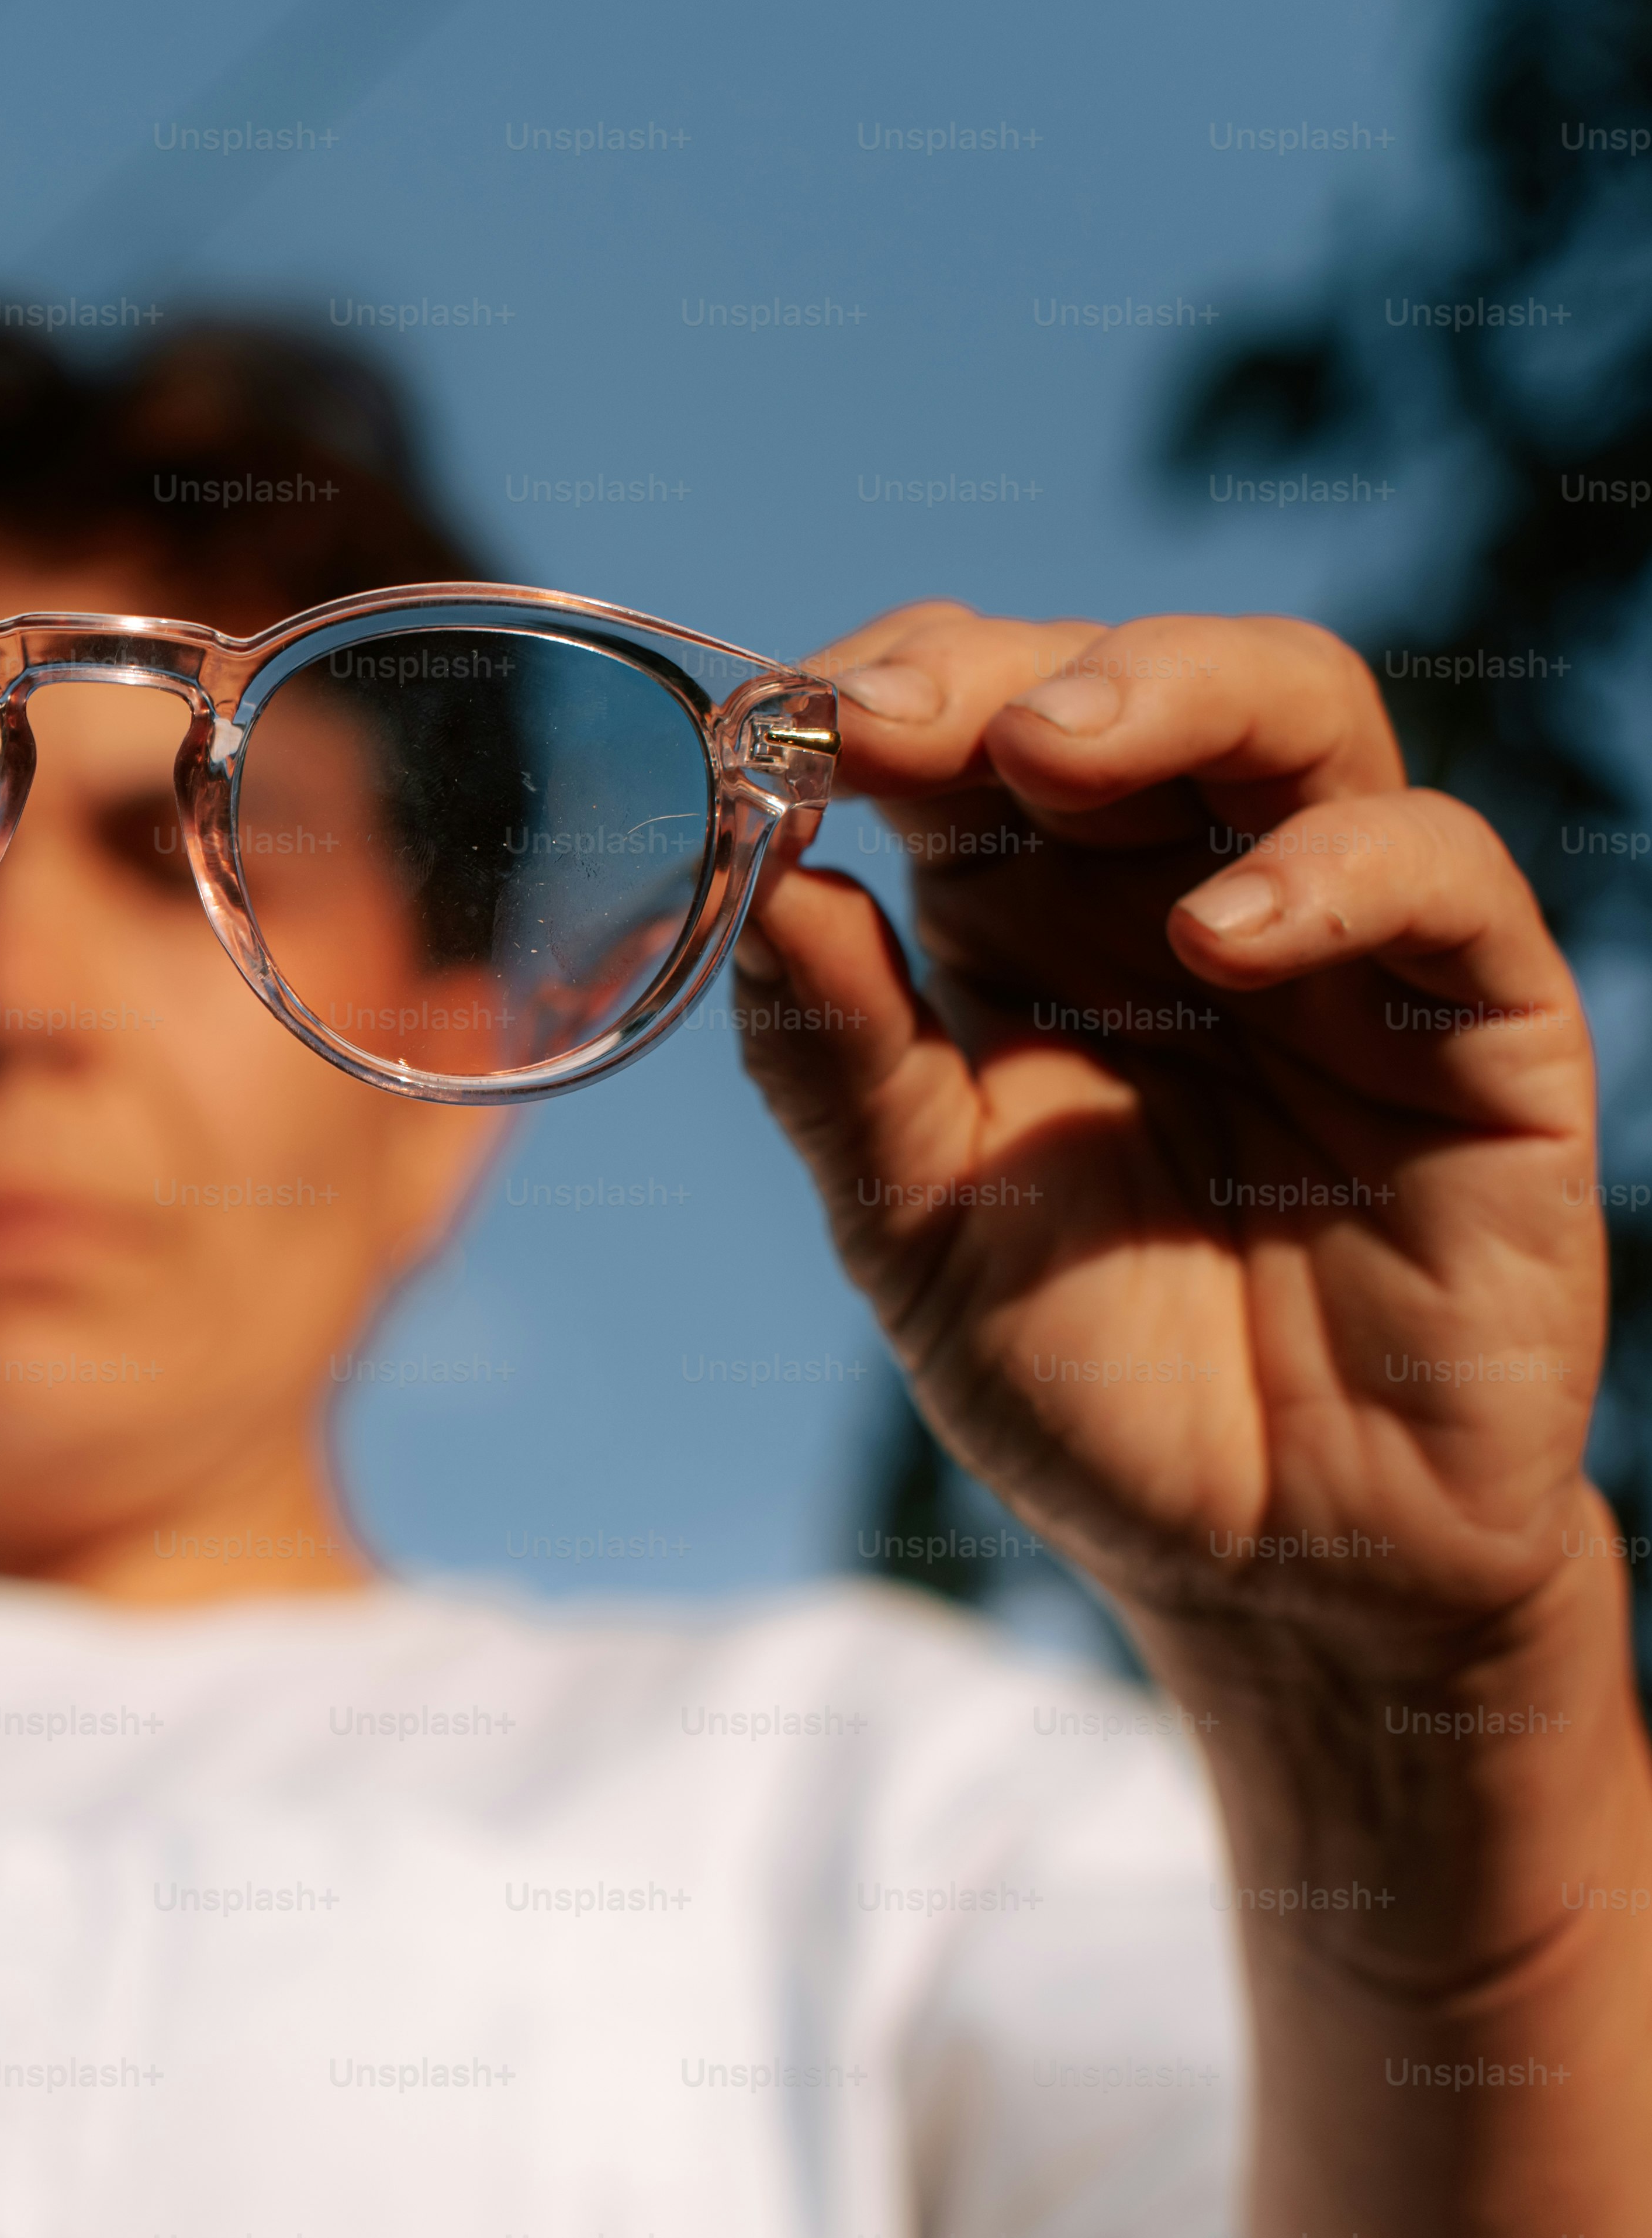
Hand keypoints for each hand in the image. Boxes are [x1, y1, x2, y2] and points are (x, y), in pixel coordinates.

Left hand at [734, 603, 1607, 1669]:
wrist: (1265, 1569)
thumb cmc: (1087, 1378)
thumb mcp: (913, 1225)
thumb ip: (837, 1060)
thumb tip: (760, 879)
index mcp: (1029, 920)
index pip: (971, 725)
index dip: (887, 692)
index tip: (787, 722)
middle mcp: (1181, 895)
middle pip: (1130, 682)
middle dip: (1012, 668)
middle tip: (899, 714)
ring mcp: (1343, 950)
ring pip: (1298, 717)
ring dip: (1172, 695)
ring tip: (1051, 753)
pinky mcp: (1477, 1032)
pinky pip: (1444, 883)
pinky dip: (1334, 873)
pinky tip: (1221, 936)